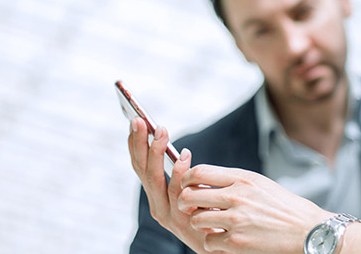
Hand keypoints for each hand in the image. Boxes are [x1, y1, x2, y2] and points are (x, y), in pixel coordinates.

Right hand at [127, 118, 218, 253]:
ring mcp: (169, 216)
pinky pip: (177, 193)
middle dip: (140, 144)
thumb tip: (182, 153)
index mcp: (158, 196)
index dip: (136, 144)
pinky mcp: (183, 223)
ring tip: (160, 131)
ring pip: (155, 180)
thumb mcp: (195, 193)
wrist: (224, 246)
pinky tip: (185, 155)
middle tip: (140, 120)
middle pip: (142, 171)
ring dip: (157, 153)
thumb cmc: (213, 215)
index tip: (136, 119)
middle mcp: (158, 206)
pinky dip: (179, 172)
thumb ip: (185, 178)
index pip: (141, 166)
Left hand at [178, 165, 332, 253]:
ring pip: (196, 220)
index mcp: (243, 178)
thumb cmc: (284, 207)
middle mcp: (237, 196)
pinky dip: (214, 242)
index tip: (187, 186)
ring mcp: (236, 220)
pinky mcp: (237, 242)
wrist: (308, 230)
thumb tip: (203, 181)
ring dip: (200, 224)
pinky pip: (209, 241)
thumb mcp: (260, 184)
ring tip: (212, 225)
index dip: (186, 179)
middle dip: (185, 203)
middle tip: (190, 208)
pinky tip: (225, 239)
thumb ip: (233, 181)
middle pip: (190, 196)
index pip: (199, 172)